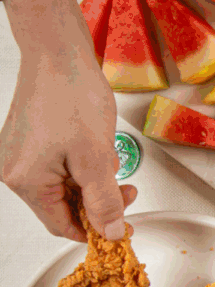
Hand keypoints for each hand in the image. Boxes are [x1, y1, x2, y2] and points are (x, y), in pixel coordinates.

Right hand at [1, 0, 132, 240]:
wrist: (59, 53)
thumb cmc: (72, 96)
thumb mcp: (97, 158)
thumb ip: (104, 201)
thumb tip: (111, 233)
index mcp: (25, 181)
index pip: (63, 226)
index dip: (97, 229)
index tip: (124, 226)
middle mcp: (15, 171)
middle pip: (63, 206)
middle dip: (98, 199)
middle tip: (127, 188)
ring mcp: (19, 155)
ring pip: (65, 187)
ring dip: (93, 180)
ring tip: (109, 159)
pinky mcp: (28, 142)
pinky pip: (60, 167)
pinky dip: (82, 165)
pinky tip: (96, 148)